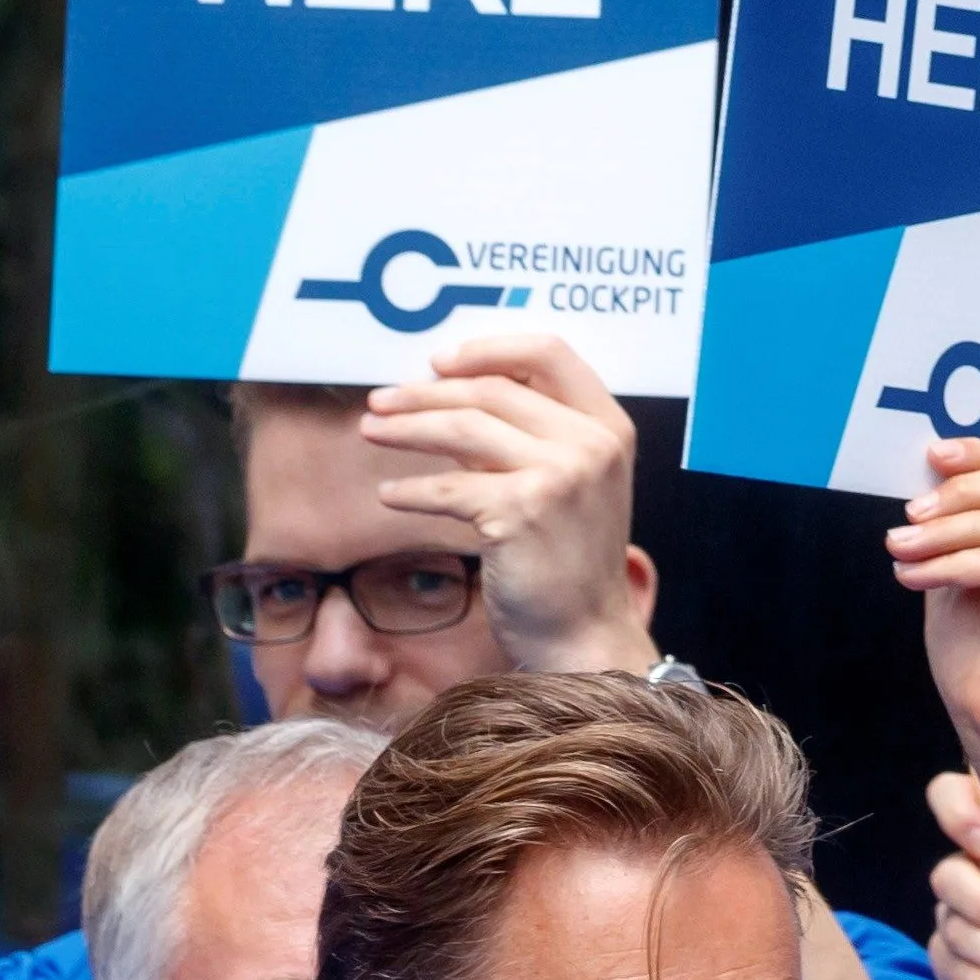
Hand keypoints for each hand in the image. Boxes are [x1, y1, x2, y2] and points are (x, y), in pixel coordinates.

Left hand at [361, 335, 657, 673]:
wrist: (585, 630)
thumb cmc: (570, 557)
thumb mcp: (566, 483)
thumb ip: (525, 439)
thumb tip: (452, 402)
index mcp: (609, 425)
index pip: (551, 354)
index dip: (489, 350)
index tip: (439, 362)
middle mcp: (592, 442)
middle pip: (494, 390)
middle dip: (426, 392)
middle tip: (379, 401)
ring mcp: (562, 474)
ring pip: (465, 428)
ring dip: (407, 427)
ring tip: (370, 431)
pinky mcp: (523, 511)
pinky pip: (448, 487)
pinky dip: (411, 490)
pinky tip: (389, 494)